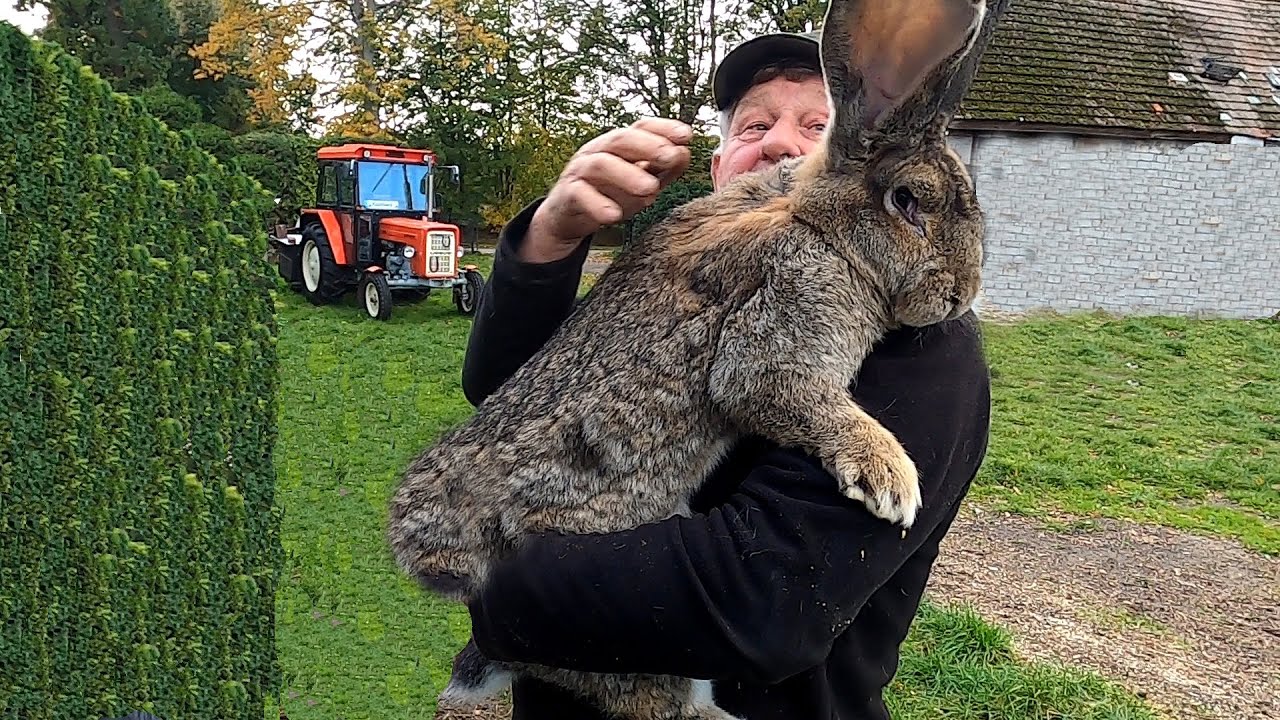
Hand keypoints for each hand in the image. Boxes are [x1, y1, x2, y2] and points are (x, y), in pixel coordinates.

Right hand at [520, 117, 692, 263]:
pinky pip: (580, 195)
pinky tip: (614, 215)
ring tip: (650, 189)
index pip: (640, 128)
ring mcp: (580, 171)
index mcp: (618, 145)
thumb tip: (686, 152)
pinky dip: (597, 204)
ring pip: (601, 164)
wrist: (567, 217)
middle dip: (648, 146)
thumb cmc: (608, 194)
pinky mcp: (567, 194)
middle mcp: (598, 151)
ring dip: (627, 174)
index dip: (663, 128)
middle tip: (670, 157)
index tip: (686, 135)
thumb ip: (663, 169)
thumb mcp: (640, 181)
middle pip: (621, 140)